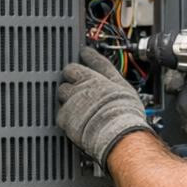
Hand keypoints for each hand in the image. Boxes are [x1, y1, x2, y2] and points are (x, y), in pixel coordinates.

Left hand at [56, 47, 152, 166]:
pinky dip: (65, 113)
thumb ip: (116, 81)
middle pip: (70, 71)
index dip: (88, 55)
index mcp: (100, 77)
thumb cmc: (125, 114)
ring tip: (75, 103)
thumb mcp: (127, 90)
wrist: (115, 133)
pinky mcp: (64, 116)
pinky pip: (60, 110)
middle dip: (72, 75)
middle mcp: (83, 85)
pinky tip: (73, 118)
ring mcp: (72, 100)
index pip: (92, 59)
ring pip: (62, 90)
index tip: (85, 53)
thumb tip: (114, 80)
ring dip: (66, 94)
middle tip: (76, 81)